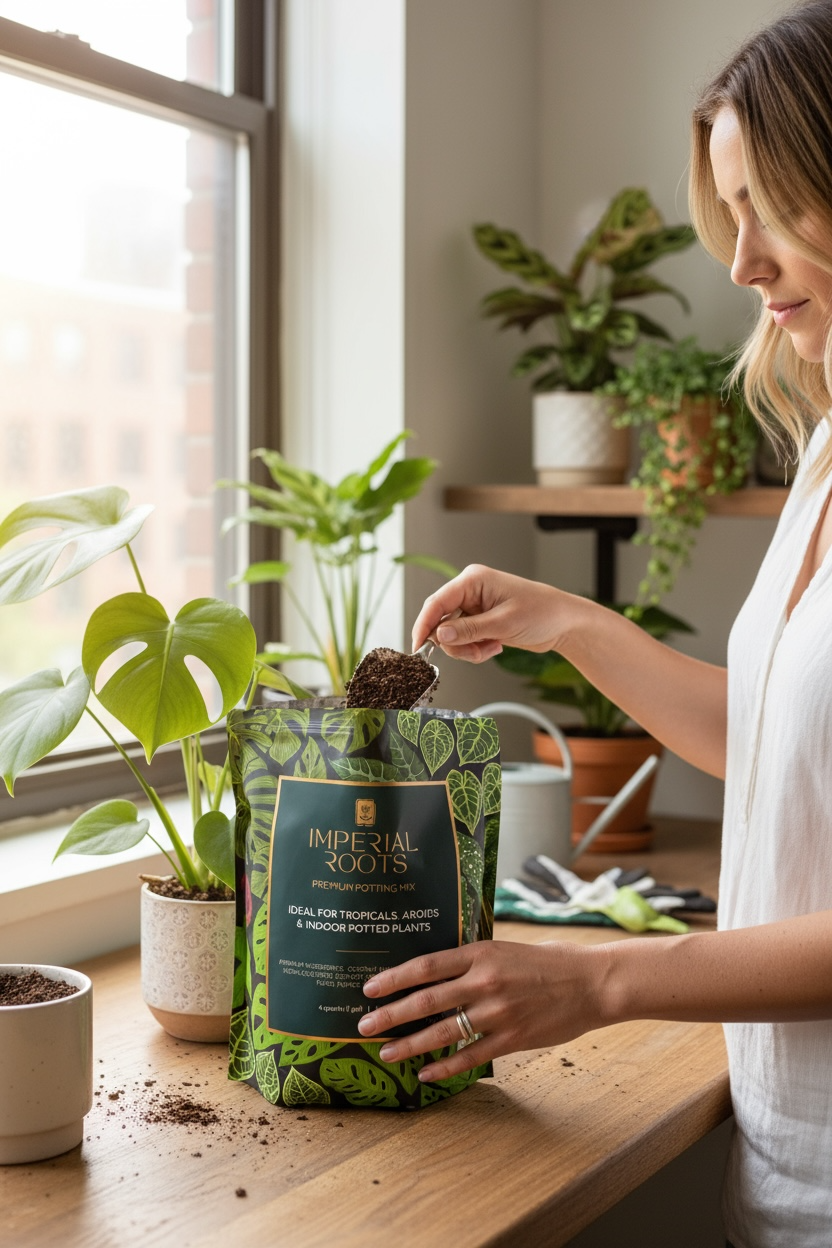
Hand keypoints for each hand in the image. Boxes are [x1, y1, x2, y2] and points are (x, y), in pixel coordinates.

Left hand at [357, 939, 610, 1081]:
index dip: (394, 978)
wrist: (591, 982)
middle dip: (390, 1014)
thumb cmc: (549, 962)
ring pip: (442, 1031)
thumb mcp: (505, 949)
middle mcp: (484, 982)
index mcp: (481, 953)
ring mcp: (497, 1012)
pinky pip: (469, 1056)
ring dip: (409, 1044)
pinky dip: (444, 1066)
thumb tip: (436, 971)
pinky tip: (424, 1073)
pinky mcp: (512, 1038)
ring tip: (385, 1052)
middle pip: (425, 1000)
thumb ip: (473, 960)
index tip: (370, 988)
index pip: (426, 965)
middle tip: (364, 1024)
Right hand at [411, 564, 565, 663]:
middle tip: (473, 653)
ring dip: (467, 649)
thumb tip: (439, 635)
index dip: (424, 625)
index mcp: (473, 580)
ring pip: (452, 635)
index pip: (437, 602)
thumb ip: (468, 630)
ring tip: (489, 649)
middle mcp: (471, 591)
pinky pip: (465, 640)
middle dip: (455, 643)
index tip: (418, 647)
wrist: (564, 623)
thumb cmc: (542, 612)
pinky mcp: (480, 621)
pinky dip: (475, 649)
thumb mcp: (503, 623)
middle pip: (441, 621)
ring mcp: (475, 606)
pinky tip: (494, 647)